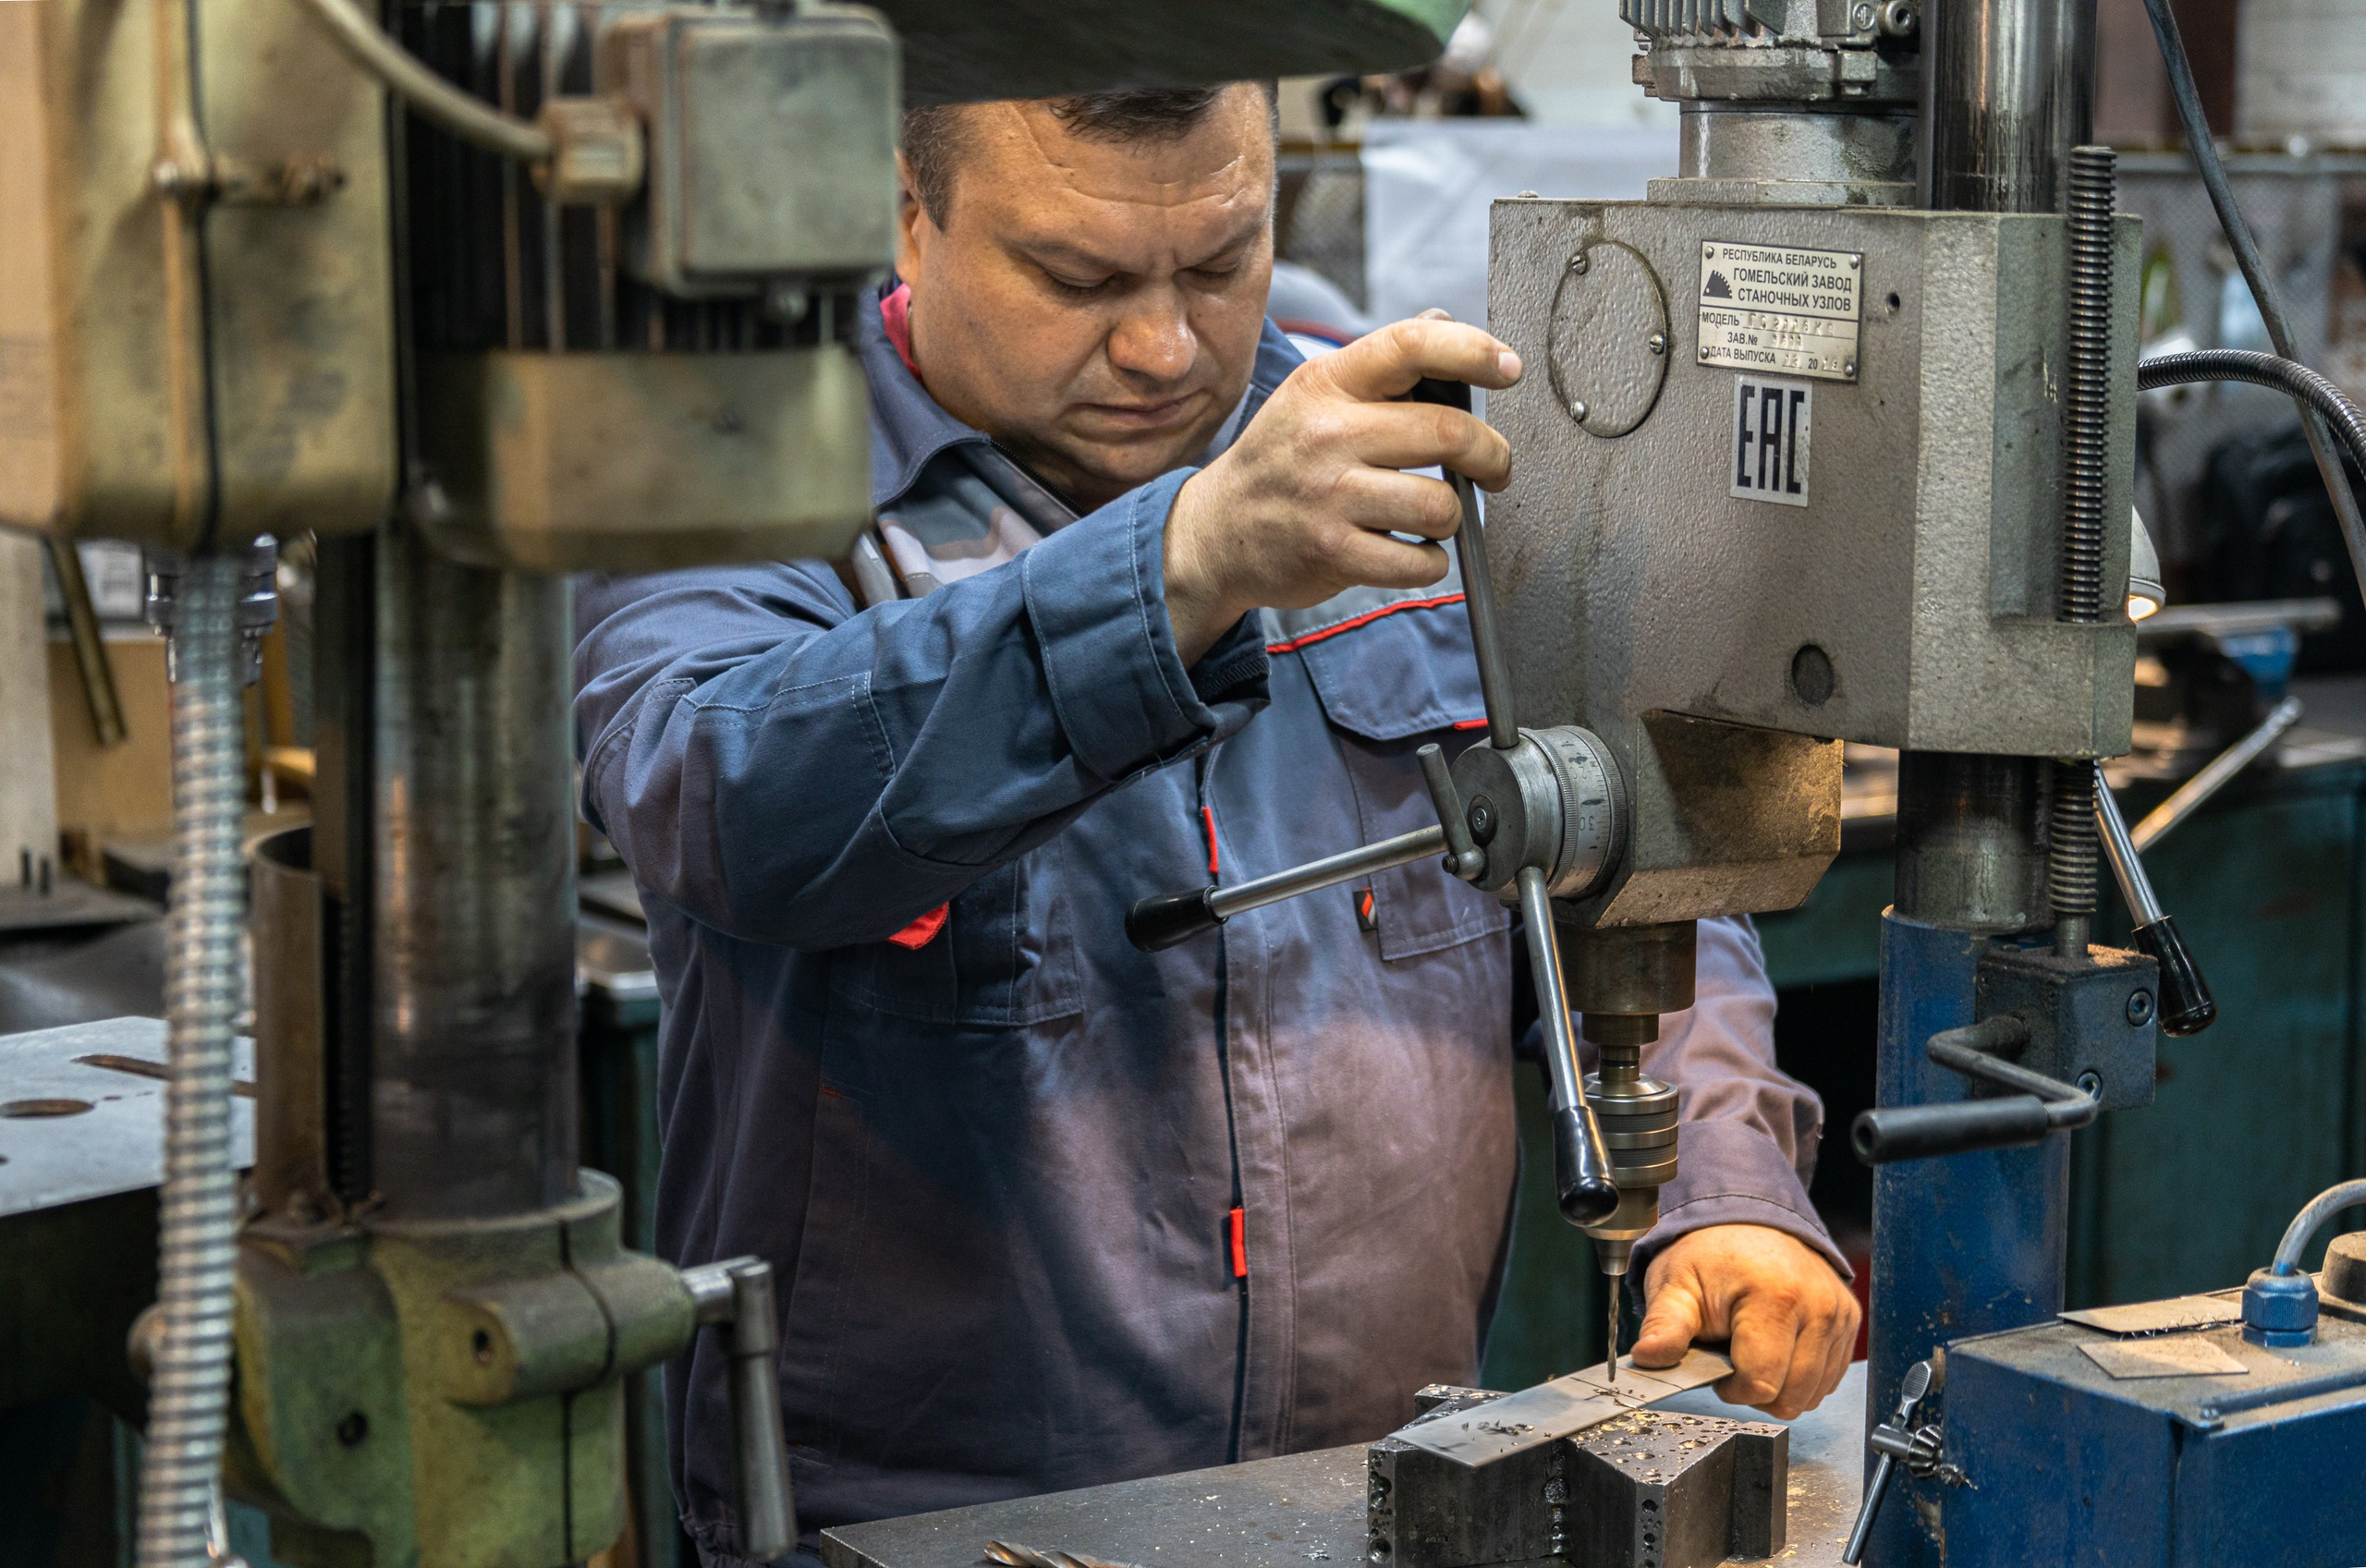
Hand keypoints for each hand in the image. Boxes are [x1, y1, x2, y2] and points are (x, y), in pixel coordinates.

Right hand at [1161, 312, 1522, 664]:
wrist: (1216, 532)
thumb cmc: (1282, 459)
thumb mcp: (1312, 395)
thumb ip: (1378, 367)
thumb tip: (1445, 323)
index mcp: (1328, 384)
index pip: (1412, 345)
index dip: (1473, 351)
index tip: (1508, 368)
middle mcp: (1327, 435)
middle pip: (1446, 433)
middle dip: (1490, 454)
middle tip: (1495, 466)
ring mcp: (1328, 498)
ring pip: (1439, 506)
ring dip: (1454, 515)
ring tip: (1436, 514)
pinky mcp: (1333, 554)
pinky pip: (1419, 563)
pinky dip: (1432, 562)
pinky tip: (1415, 551)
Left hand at [1628, 1223, 1858, 1419]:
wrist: (1746, 1219)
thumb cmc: (1709, 1255)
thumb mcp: (1675, 1286)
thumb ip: (1664, 1327)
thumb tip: (1647, 1358)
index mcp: (1776, 1298)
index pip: (1762, 1384)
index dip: (1732, 1389)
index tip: (1716, 1367)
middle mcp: (1819, 1307)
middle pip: (1792, 1397)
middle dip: (1756, 1389)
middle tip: (1732, 1356)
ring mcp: (1839, 1314)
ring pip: (1813, 1394)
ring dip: (1780, 1383)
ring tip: (1754, 1347)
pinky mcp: (1850, 1320)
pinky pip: (1829, 1378)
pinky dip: (1801, 1374)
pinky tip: (1777, 1345)